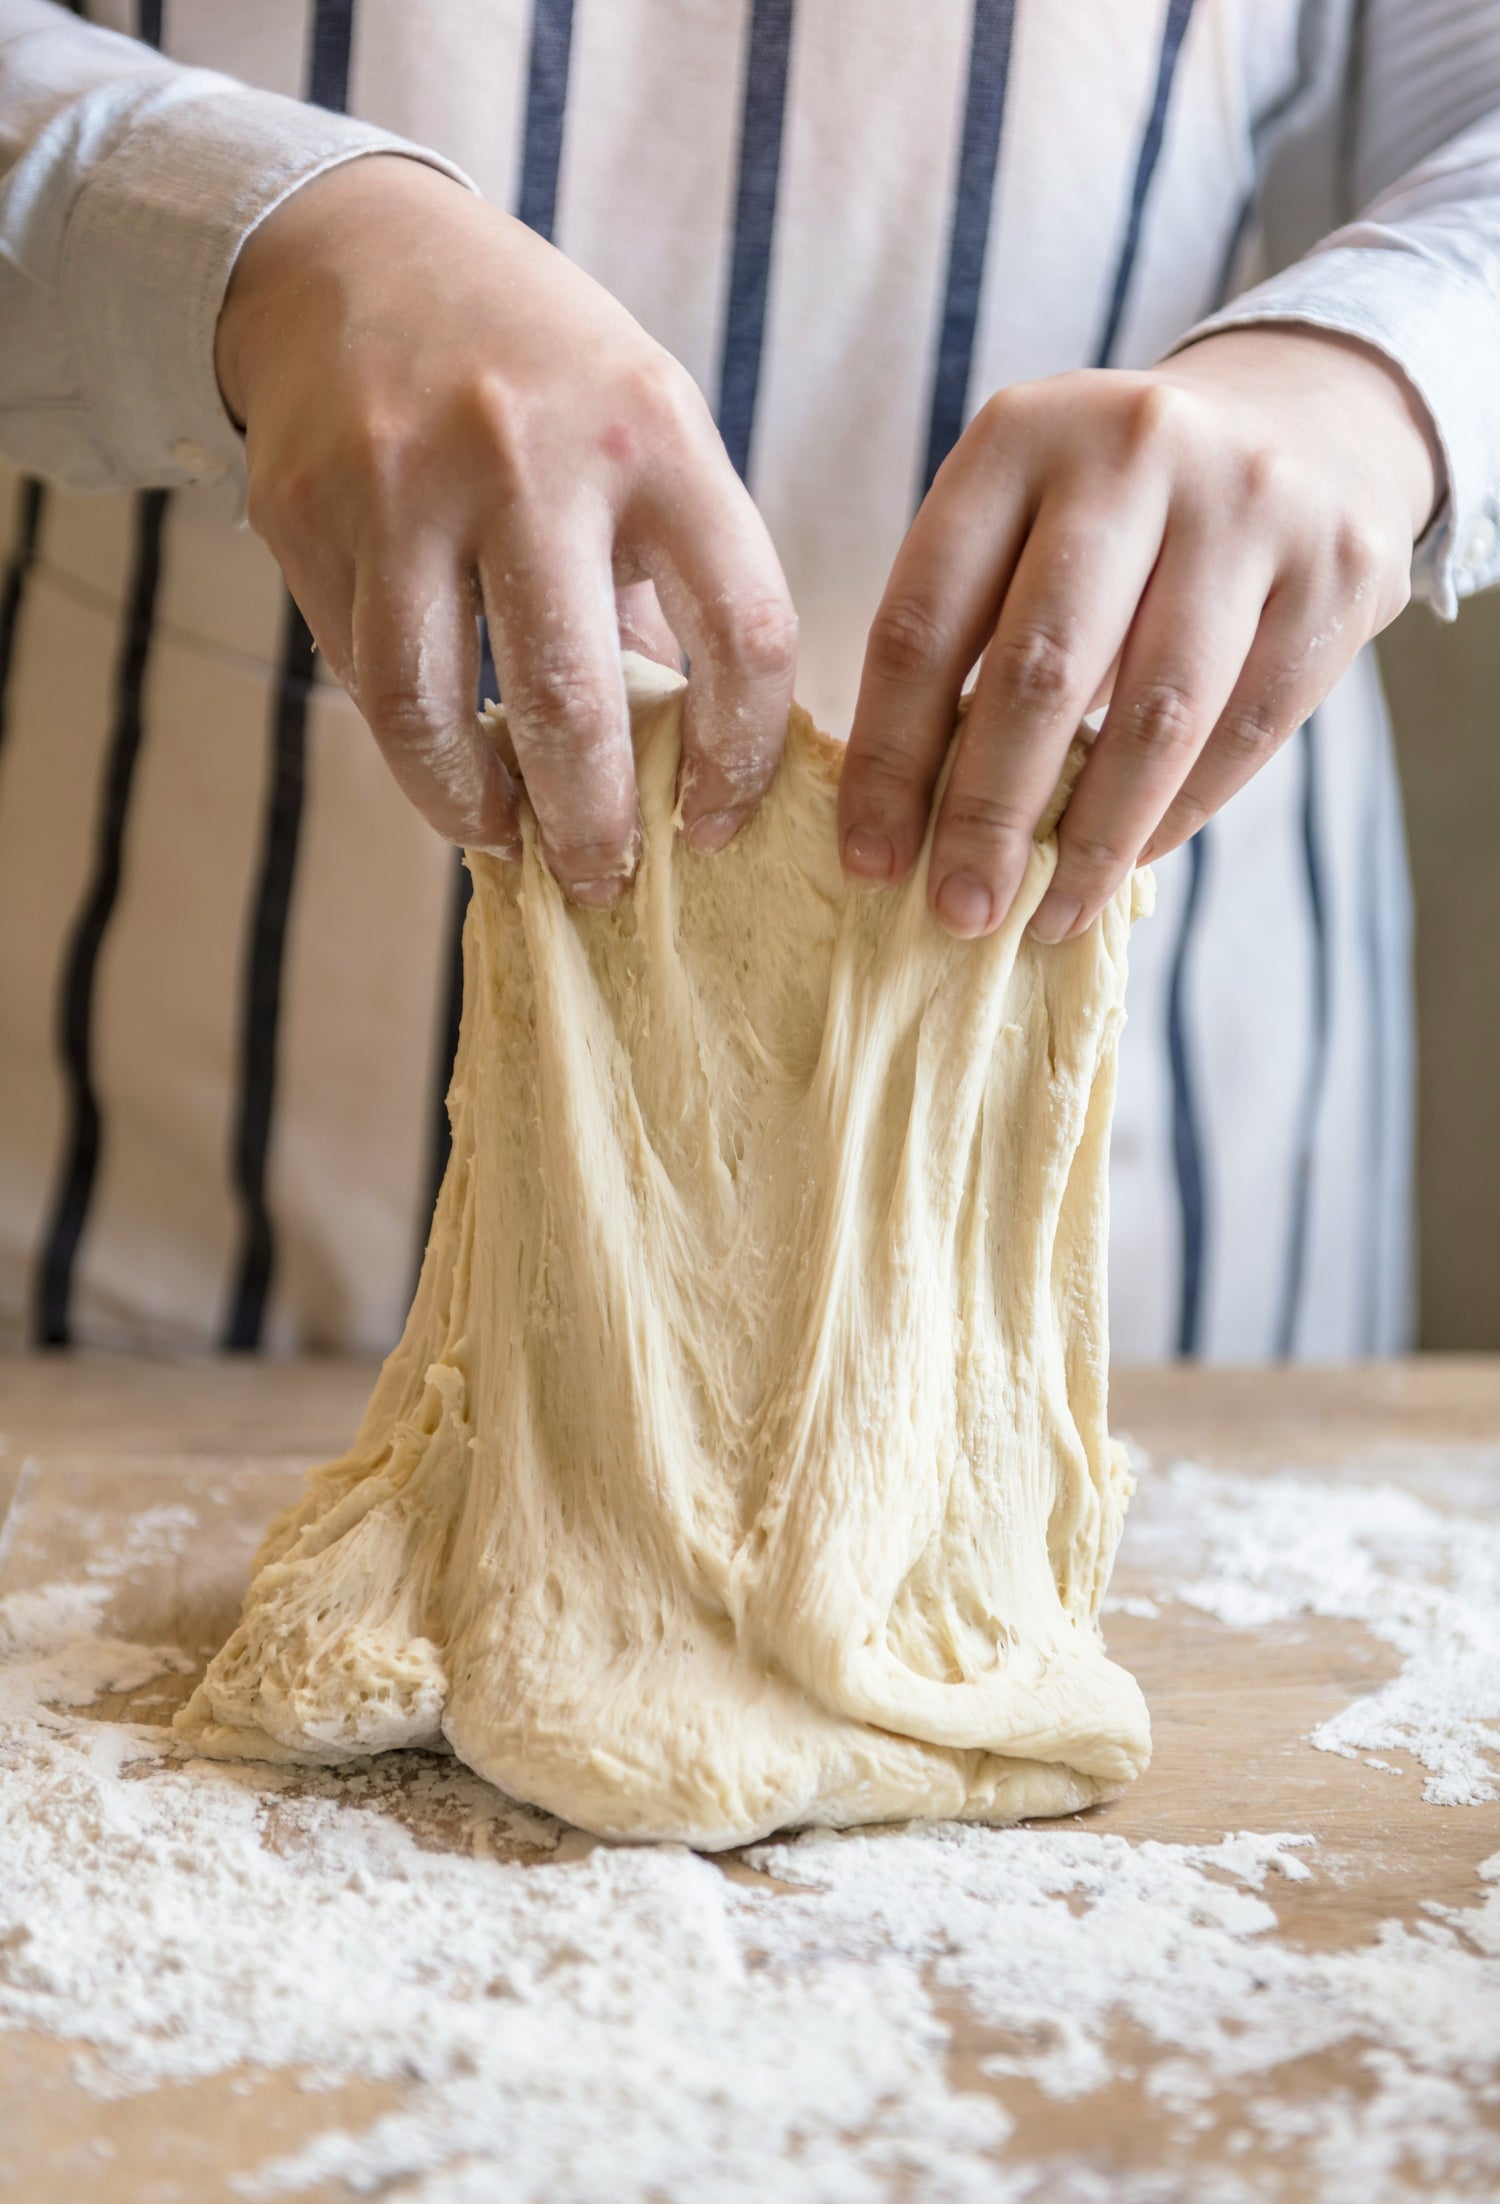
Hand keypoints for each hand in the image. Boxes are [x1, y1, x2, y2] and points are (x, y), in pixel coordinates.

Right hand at [216, 156, 796, 899]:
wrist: (356, 254)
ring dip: (477, 810)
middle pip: (576, 706)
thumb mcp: (642, 434)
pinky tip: (445, 756)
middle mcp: (530, 452)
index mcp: (657, 434)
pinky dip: (411, 741)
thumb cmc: (542, 378)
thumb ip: (670, 584)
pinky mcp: (308, 508)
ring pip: (435, 712)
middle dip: (596, 829)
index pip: (744, 636)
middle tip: (603, 878)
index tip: (718, 824)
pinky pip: (363, 673)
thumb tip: (692, 771)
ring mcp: (404, 479)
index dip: (741, 760)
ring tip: (508, 837)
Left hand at [838, 327, 1438, 939]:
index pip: (924, 622)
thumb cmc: (1114, 511)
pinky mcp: (1338, 564)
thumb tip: (906, 828)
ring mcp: (1248, 502)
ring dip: (1093, 840)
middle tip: (959, 912)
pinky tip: (1131, 862)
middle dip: (989, 814)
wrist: (1302, 423)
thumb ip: (963, 638)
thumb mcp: (1022, 520)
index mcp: (1018, 437)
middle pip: (1041, 670)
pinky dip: (1178, 813)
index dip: (888, 757)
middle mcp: (1134, 450)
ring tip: (1047, 916)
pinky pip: (1245, 729)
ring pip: (1155, 714)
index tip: (867, 860)